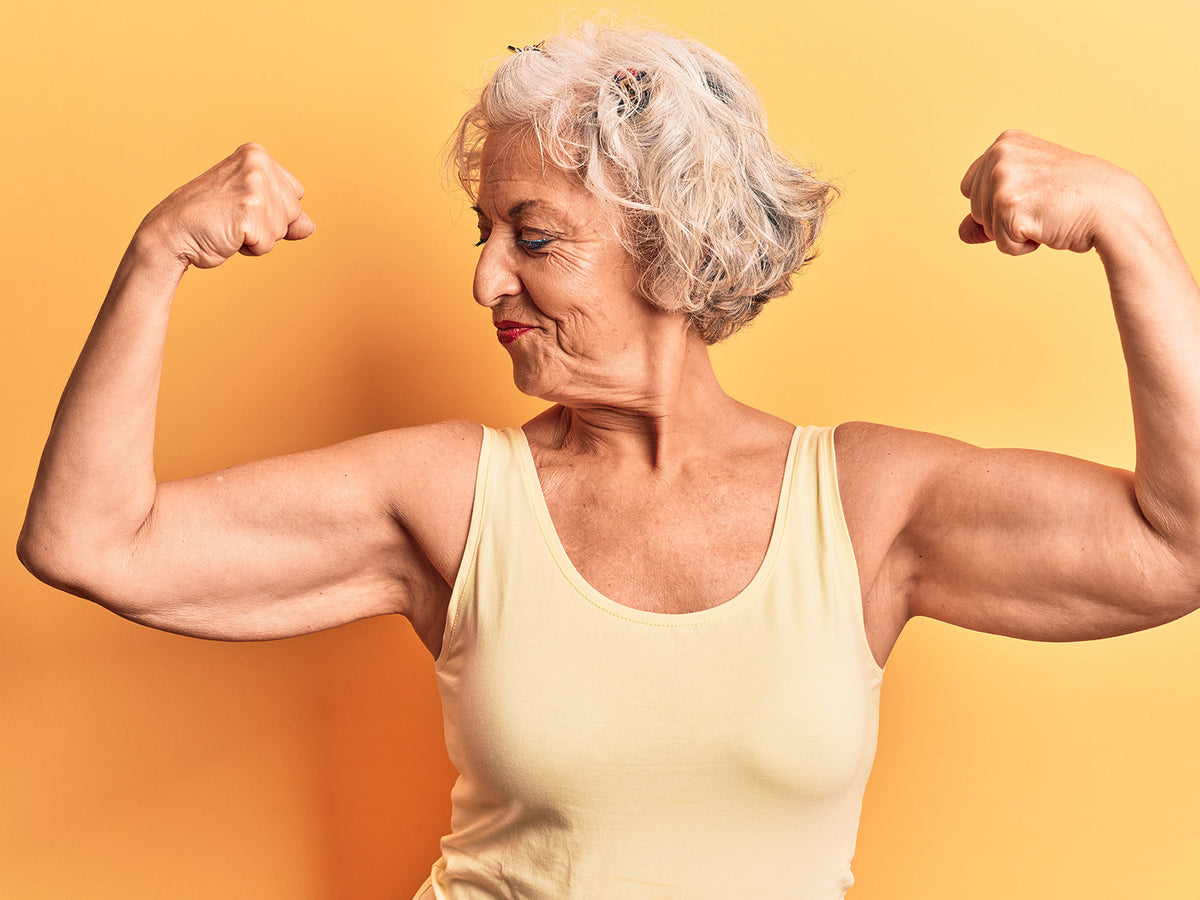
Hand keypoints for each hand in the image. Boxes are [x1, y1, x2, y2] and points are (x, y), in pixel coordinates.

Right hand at [137, 143, 314, 269]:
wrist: (171, 232)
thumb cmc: (209, 219)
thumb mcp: (251, 208)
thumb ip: (284, 214)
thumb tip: (310, 227)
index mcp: (257, 154)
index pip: (295, 193)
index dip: (273, 210)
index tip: (241, 205)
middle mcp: (258, 164)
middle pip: (294, 211)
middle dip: (269, 225)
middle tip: (233, 218)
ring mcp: (254, 186)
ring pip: (283, 229)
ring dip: (259, 238)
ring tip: (230, 226)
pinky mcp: (250, 211)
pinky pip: (268, 244)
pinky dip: (251, 249)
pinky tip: (227, 236)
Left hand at [958, 130, 1130, 256]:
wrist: (1114, 207)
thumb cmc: (1074, 200)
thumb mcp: (1028, 194)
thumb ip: (989, 210)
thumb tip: (962, 233)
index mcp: (1005, 143)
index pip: (969, 188)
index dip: (995, 203)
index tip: (1032, 193)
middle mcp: (1000, 155)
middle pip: (974, 210)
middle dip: (1004, 220)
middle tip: (1044, 206)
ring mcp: (1002, 178)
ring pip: (986, 229)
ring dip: (1015, 233)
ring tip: (1047, 215)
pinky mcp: (1008, 205)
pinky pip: (1001, 244)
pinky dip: (1022, 246)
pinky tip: (1048, 227)